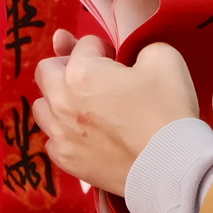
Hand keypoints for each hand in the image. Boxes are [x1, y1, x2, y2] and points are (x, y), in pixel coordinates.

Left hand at [32, 34, 199, 194]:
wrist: (170, 167)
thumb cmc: (166, 110)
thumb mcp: (164, 59)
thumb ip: (139, 45)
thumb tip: (129, 57)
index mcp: (81, 72)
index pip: (86, 45)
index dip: (106, 49)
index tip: (121, 63)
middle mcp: (60, 101)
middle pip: (47, 71)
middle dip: (69, 66)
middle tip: (95, 77)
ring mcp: (60, 134)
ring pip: (42, 106)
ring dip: (58, 100)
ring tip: (83, 106)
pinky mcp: (66, 161)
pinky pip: (52, 139)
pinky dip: (65, 132)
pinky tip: (86, 135)